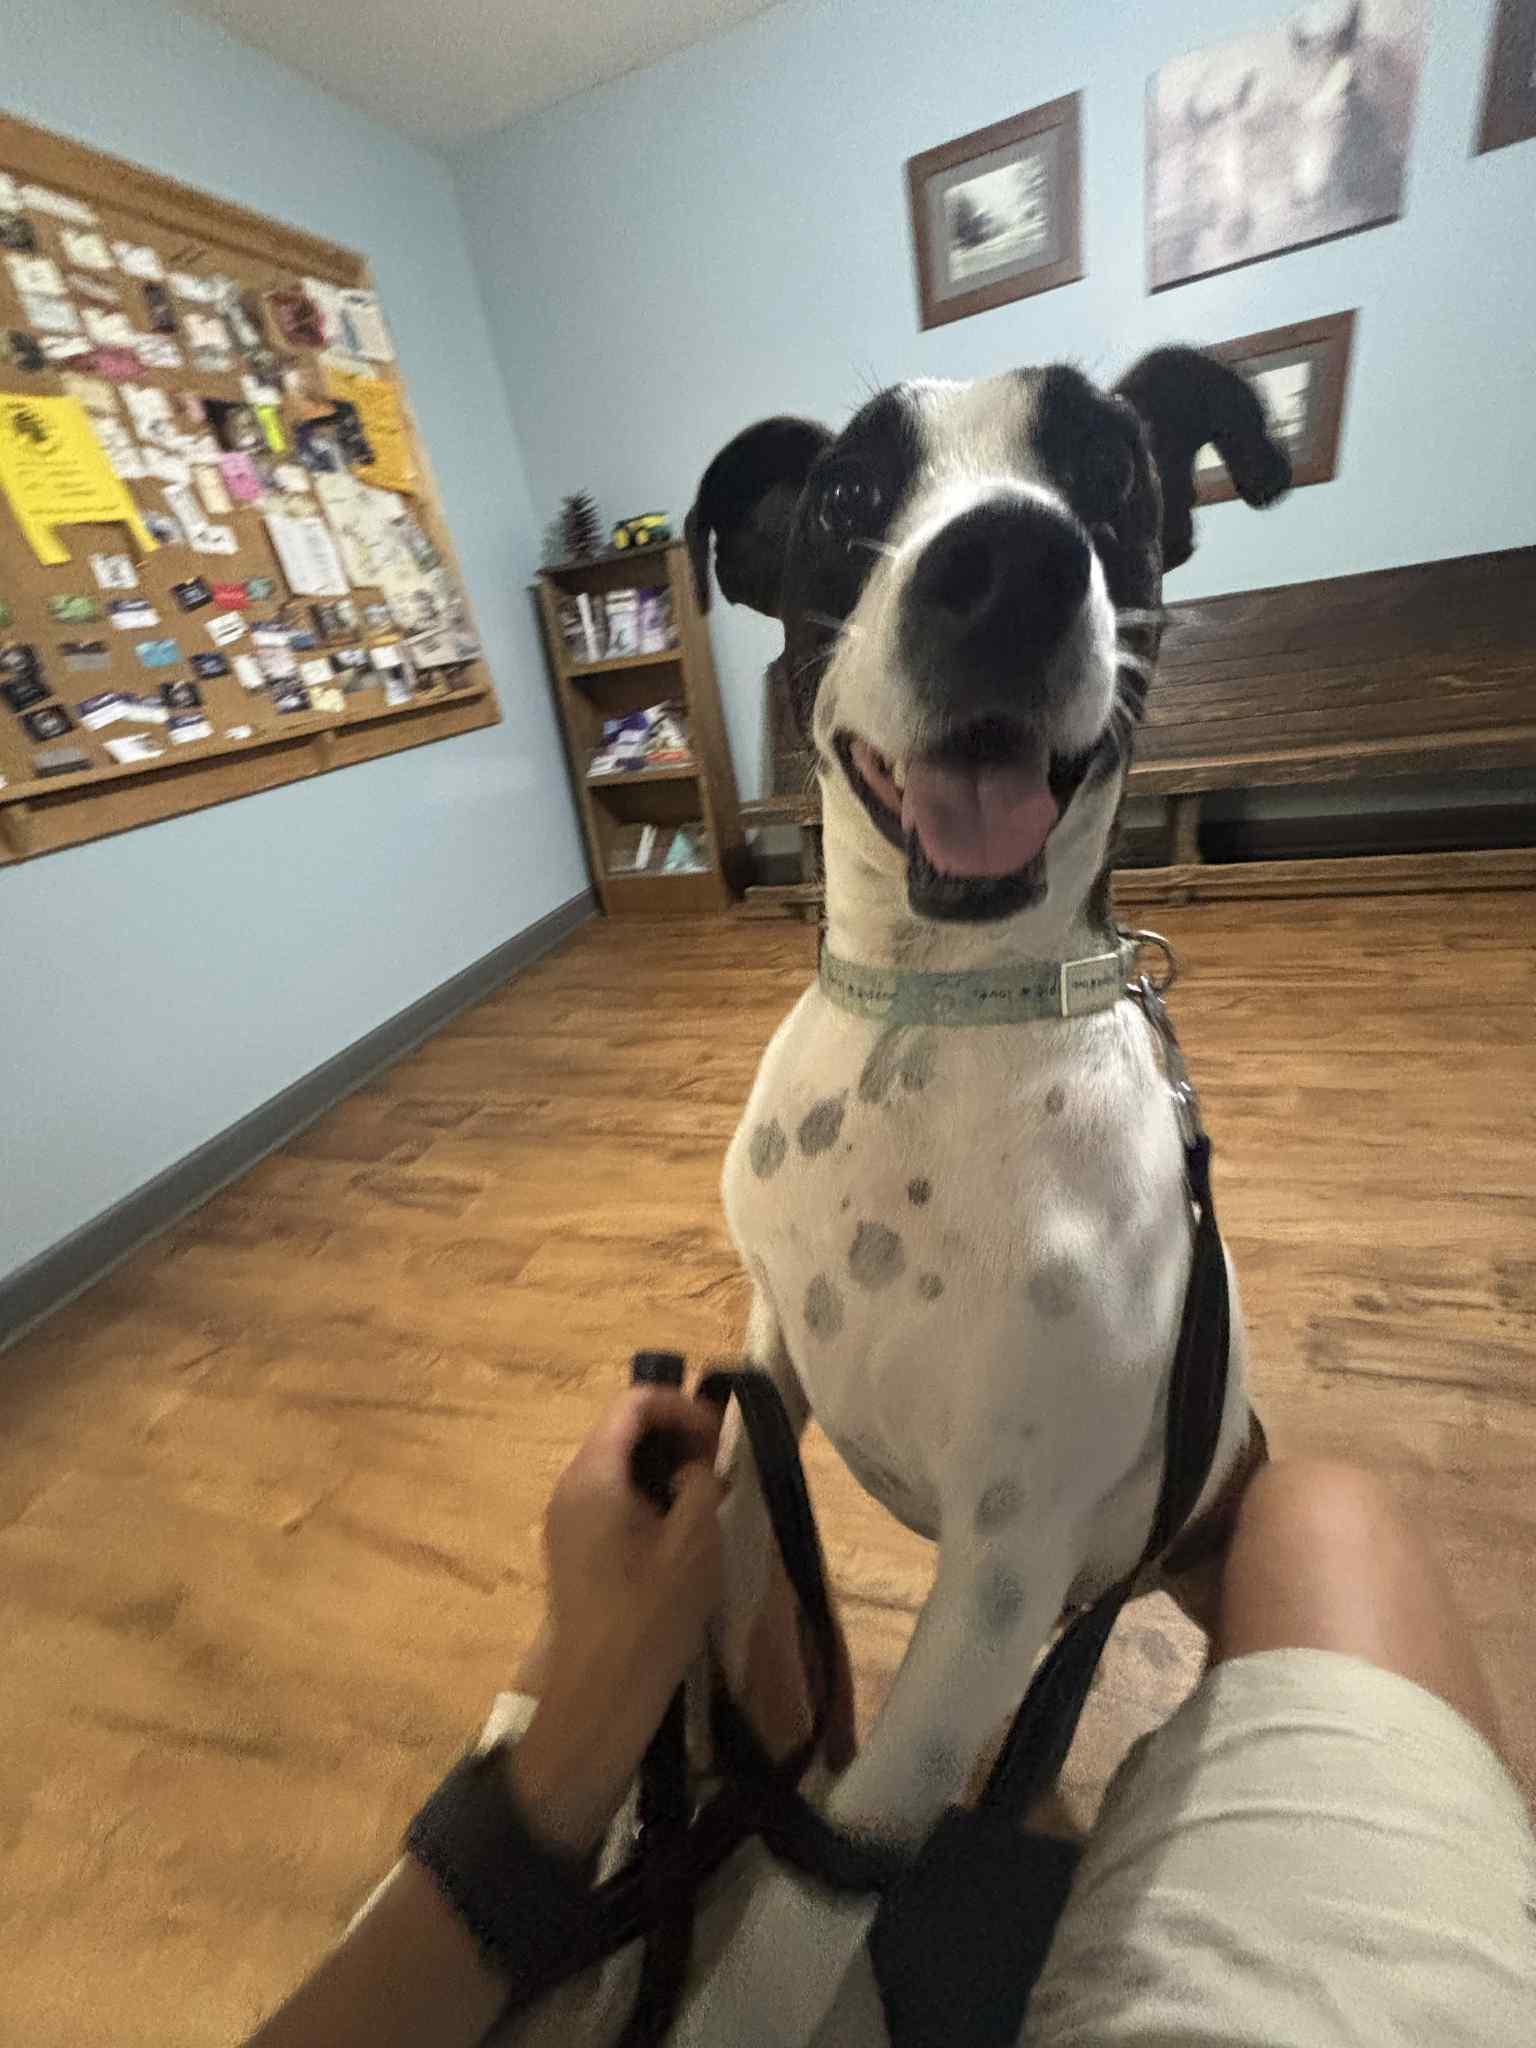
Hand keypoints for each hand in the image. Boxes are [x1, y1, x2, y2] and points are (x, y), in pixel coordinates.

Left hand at [511, 1387, 723, 1855]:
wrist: (599, 1693)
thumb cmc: (650, 1614)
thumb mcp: (695, 1541)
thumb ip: (699, 1482)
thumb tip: (692, 1466)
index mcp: (594, 1474)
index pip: (634, 1402)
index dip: (682, 1408)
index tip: (717, 1443)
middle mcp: (569, 1485)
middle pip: (622, 1430)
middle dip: (674, 1436)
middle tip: (717, 1470)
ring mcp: (564, 1518)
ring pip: (616, 1465)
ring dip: (662, 1469)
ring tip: (702, 1503)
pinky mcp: (570, 1548)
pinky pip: (608, 1499)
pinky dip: (644, 1497)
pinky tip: (675, 1536)